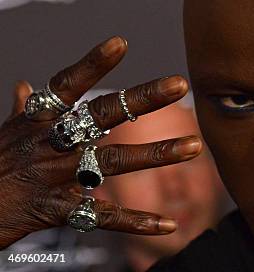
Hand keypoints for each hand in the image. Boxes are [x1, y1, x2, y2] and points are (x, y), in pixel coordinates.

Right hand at [0, 37, 202, 248]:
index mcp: (36, 121)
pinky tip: (169, 224)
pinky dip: (136, 222)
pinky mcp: (55, 211)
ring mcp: (53, 177)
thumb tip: (26, 86)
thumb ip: (23, 110)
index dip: (92, 64)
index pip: (66, 85)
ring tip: (194, 147)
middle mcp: (48, 144)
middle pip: (99, 116)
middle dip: (141, 100)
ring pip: (111, 162)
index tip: (121, 43)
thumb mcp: (4, 133)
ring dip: (156, 154)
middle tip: (179, 85)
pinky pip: (102, 216)